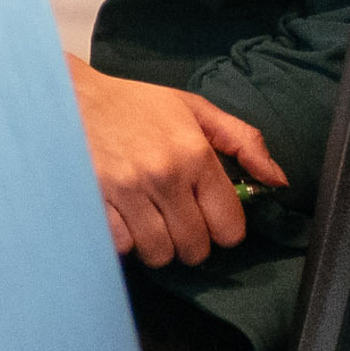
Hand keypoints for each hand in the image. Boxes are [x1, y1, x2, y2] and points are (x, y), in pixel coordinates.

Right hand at [66, 56, 285, 268]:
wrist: (72, 96)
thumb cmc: (135, 104)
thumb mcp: (194, 109)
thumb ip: (243, 141)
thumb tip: (277, 181)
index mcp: (195, 153)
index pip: (229, 227)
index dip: (223, 230)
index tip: (210, 220)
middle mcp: (164, 175)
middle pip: (195, 248)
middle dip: (191, 242)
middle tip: (178, 222)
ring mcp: (127, 191)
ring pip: (159, 253)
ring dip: (157, 246)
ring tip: (150, 222)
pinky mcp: (95, 202)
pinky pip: (122, 248)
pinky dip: (124, 241)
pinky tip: (122, 219)